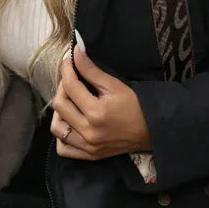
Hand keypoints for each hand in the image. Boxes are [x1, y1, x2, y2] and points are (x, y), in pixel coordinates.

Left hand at [50, 44, 151, 159]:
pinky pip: (63, 148)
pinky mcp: (89, 155)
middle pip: (59, 105)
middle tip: (71, 79)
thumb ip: (92, 70)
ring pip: (56, 128)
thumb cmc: (136, 106)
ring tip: (70, 102)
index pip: (70, 86)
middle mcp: (88, 132)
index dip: (66, 69)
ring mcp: (87, 146)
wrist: (152, 132)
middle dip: (62, 87)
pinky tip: (70, 123)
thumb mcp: (115, 85)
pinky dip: (62, 136)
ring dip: (59, 112)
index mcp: (96, 113)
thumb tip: (76, 52)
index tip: (68, 60)